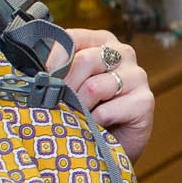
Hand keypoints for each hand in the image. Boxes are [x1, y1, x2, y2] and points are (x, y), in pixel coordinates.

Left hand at [56, 29, 153, 160]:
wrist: (112, 144)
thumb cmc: (88, 110)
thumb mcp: (71, 84)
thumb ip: (58, 70)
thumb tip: (36, 73)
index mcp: (102, 42)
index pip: (72, 37)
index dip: (54, 60)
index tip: (44, 79)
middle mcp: (123, 53)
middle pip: (84, 60)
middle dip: (66, 87)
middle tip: (60, 103)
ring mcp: (137, 76)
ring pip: (94, 87)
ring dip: (80, 107)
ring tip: (78, 115)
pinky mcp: (145, 101)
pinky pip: (106, 111)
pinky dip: (94, 123)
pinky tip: (96, 126)